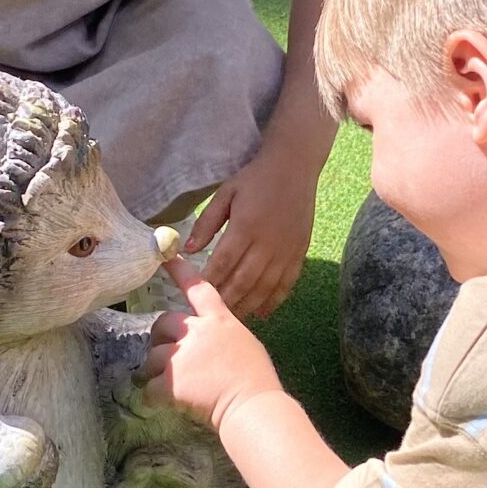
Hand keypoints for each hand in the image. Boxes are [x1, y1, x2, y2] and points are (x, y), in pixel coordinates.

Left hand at [143, 265, 283, 431]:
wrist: (253, 406)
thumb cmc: (257, 380)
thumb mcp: (245, 345)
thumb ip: (222, 337)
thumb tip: (210, 344)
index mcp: (220, 320)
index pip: (198, 288)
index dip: (181, 271)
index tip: (167, 258)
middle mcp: (198, 332)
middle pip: (164, 322)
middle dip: (160, 338)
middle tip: (163, 355)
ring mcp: (182, 355)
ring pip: (153, 356)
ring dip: (155, 371)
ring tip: (164, 386)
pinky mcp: (171, 380)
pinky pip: (150, 387)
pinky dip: (152, 397)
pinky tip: (162, 403)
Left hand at [183, 146, 317, 320]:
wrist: (295, 167)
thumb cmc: (256, 179)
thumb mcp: (225, 194)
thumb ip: (206, 223)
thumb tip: (188, 250)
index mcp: (245, 227)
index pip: (223, 263)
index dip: (208, 283)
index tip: (194, 297)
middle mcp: (266, 243)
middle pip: (243, 281)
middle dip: (225, 301)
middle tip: (209, 316)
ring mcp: (285, 251)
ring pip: (264, 288)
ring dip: (247, 306)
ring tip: (231, 320)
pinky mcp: (299, 254)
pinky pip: (286, 285)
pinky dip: (273, 302)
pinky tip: (260, 312)